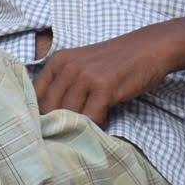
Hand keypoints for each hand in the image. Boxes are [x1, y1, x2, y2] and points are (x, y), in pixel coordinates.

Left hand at [33, 28, 179, 127]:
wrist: (148, 48)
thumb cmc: (116, 62)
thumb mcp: (82, 66)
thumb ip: (65, 84)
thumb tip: (49, 117)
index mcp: (58, 61)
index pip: (35, 94)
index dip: (39, 114)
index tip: (48, 127)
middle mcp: (67, 67)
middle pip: (49, 108)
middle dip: (57, 125)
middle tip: (67, 136)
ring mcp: (85, 76)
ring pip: (69, 114)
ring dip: (77, 128)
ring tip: (86, 131)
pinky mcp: (104, 87)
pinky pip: (91, 117)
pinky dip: (96, 127)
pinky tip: (103, 124)